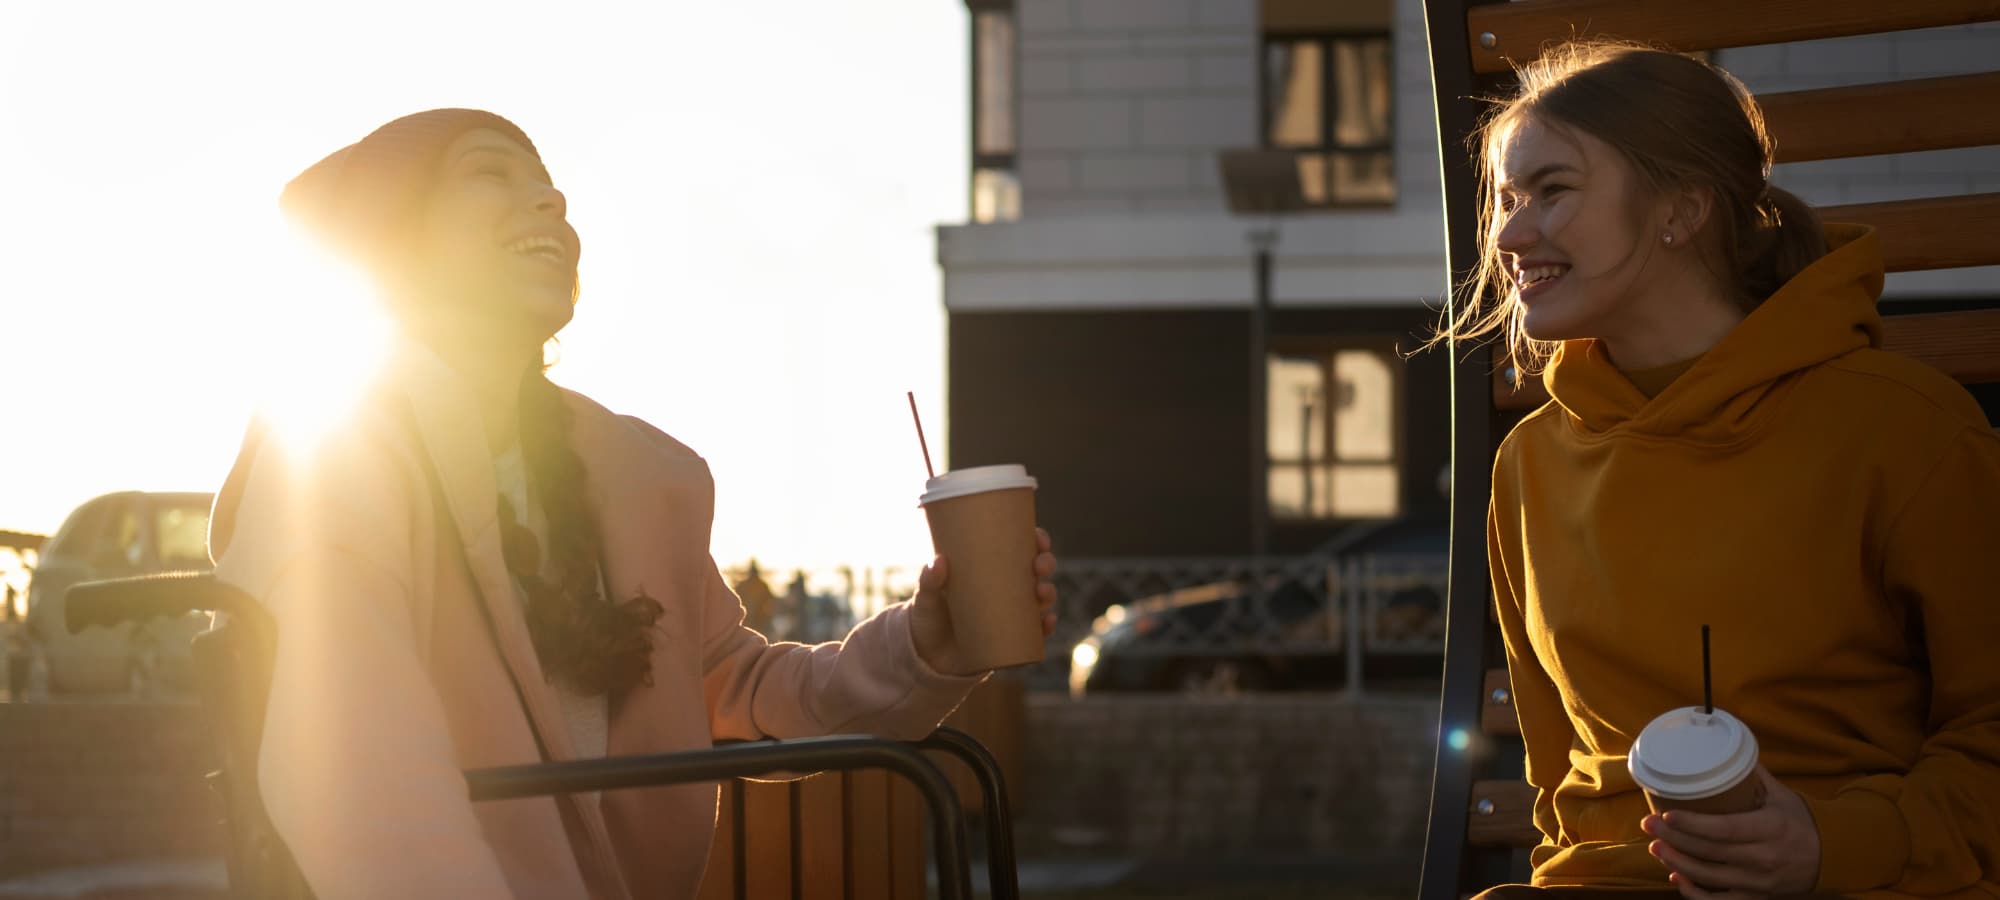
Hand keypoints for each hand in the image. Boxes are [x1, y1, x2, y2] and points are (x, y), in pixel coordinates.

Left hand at [910, 528, 1058, 675]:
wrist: (928, 660)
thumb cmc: (928, 619)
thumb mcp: (926, 599)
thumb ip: (929, 582)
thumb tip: (939, 561)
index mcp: (990, 569)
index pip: (1020, 547)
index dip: (1036, 540)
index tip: (1038, 539)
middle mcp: (1007, 589)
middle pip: (1037, 570)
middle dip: (1046, 563)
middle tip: (1039, 566)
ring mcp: (1012, 614)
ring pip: (1041, 599)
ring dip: (1049, 593)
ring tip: (1041, 593)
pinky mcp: (1013, 639)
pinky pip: (1037, 632)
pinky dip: (1046, 627)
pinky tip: (1047, 622)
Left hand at [1643, 765, 1820, 899]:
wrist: (1832, 858)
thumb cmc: (1802, 822)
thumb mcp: (1783, 796)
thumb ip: (1754, 775)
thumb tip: (1727, 749)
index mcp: (1770, 828)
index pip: (1725, 829)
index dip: (1693, 824)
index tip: (1667, 814)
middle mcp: (1763, 858)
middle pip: (1710, 852)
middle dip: (1674, 839)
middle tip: (1649, 823)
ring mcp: (1758, 882)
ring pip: (1709, 877)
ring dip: (1677, 863)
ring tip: (1656, 846)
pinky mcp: (1756, 897)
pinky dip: (1695, 893)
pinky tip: (1676, 878)